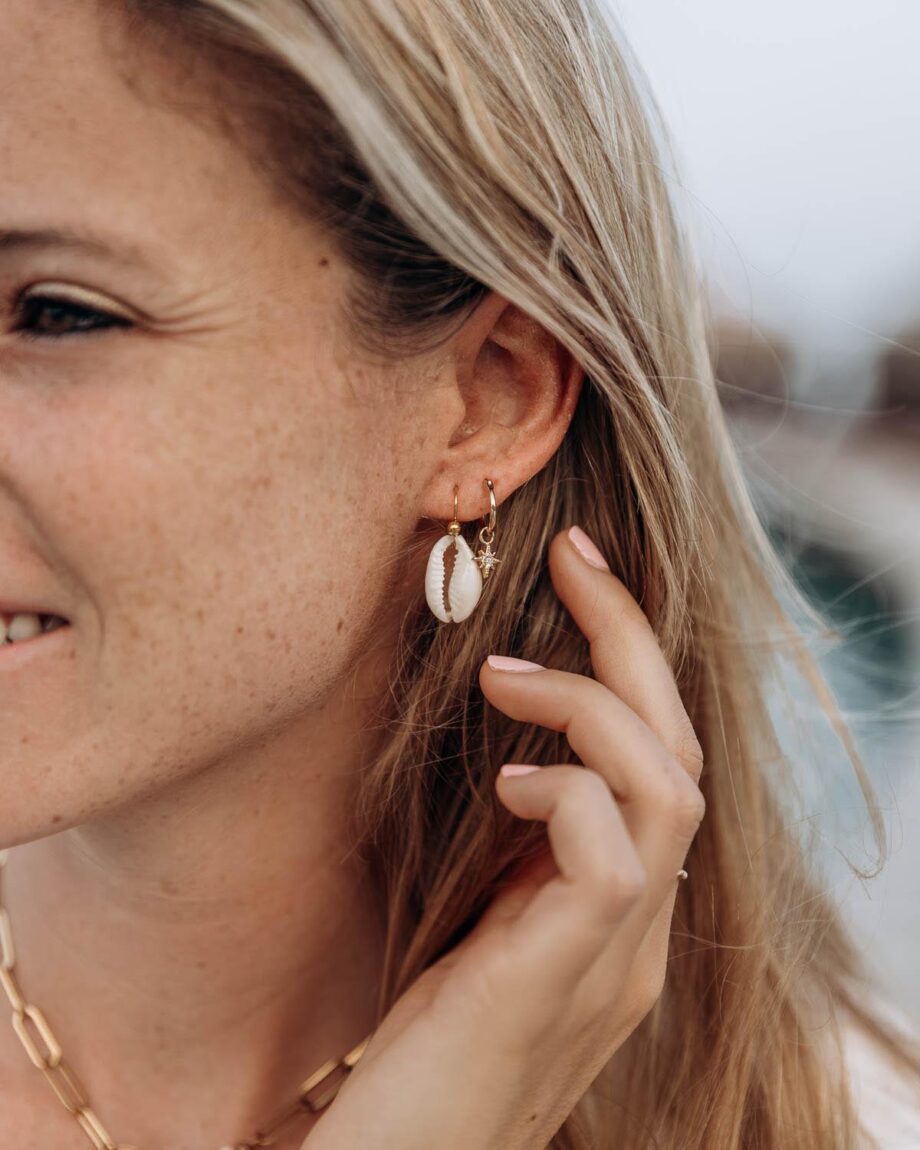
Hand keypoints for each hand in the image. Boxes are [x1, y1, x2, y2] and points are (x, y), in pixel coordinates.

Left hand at [302, 525, 704, 1149]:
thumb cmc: (419, 1044)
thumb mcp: (483, 922)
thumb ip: (519, 852)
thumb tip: (511, 749)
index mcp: (619, 909)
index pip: (661, 760)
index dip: (630, 659)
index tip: (579, 571)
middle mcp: (641, 928)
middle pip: (680, 751)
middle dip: (630, 640)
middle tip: (574, 557)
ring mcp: (619, 957)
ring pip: (667, 788)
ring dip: (593, 706)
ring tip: (509, 677)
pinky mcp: (573, 976)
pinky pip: (614, 852)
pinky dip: (566, 789)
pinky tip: (504, 783)